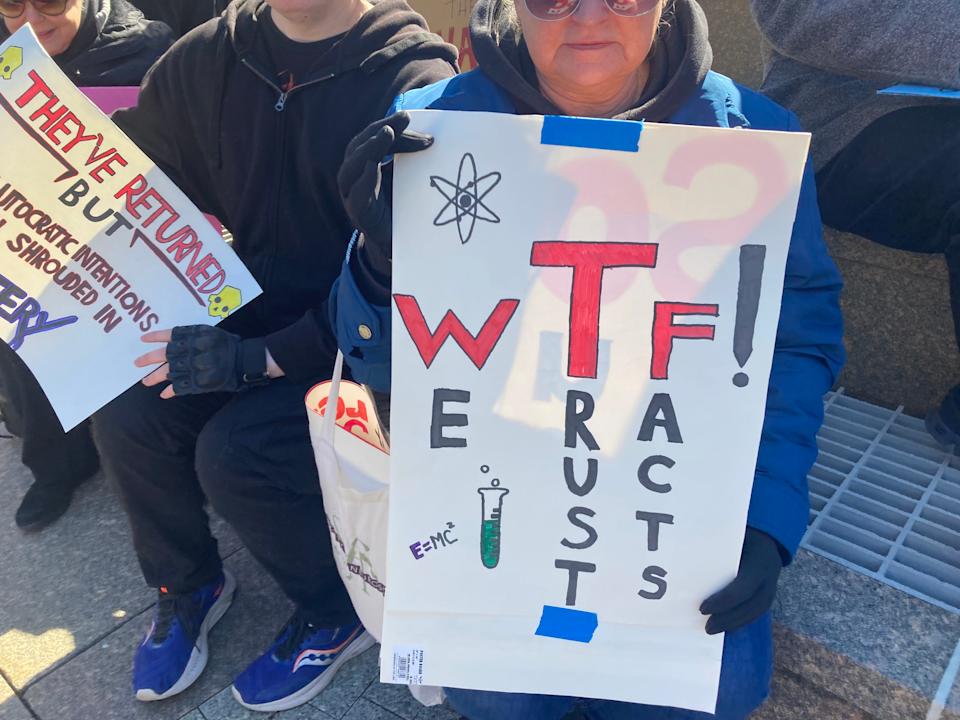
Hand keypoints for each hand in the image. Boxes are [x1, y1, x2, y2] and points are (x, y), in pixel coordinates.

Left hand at [135, 326, 269, 397]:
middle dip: (148, 359)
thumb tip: (170, 339)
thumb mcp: (208, 332)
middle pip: (162, 355)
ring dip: (154, 377)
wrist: (243, 360)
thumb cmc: (226, 344)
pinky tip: (163, 394)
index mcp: (191, 336)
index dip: (154, 337)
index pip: (168, 335)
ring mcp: (192, 368)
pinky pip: (179, 388)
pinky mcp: (197, 382)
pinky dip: (170, 391)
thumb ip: (190, 335)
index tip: (142, 339)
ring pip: (167, 373)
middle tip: (136, 363)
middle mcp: (188, 351)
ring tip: (145, 381)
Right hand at [338, 111, 433, 264]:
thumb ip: (410, 157)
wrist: (403, 245)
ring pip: (350, 169)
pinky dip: (364, 180)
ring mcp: (353, 198)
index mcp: (363, 166)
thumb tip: (432, 134)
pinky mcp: (360, 216)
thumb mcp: (408, 177)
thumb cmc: (404, 208)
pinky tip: (374, 166)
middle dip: (379, 130)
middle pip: (358, 147)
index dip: (388, 126)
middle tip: (402, 119)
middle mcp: (353, 179)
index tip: (408, 117)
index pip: (371, 139)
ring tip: (387, 135)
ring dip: (368, 149)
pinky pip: (356, 196)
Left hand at [699, 528, 782, 634]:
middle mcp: (769, 576)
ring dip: (735, 623)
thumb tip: (685, 559)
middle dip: (729, 619)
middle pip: (752, 605)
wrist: (765, 536)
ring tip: (712, 629)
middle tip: (707, 627)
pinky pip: (757, 612)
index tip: (702, 609)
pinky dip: (741, 621)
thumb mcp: (731, 536)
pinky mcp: (768, 593)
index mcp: (760, 560)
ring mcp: (771, 586)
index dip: (723, 601)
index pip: (743, 587)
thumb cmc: (741, 535)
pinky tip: (726, 627)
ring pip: (756, 612)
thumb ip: (715, 547)